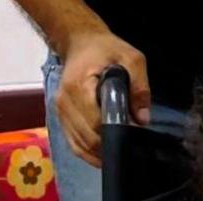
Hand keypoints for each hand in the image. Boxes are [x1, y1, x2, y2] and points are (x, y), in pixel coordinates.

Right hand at [57, 29, 151, 166]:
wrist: (81, 43)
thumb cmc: (106, 51)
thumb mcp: (132, 59)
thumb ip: (140, 87)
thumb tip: (142, 119)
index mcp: (79, 87)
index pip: (95, 122)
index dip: (114, 134)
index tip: (132, 137)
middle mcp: (65, 102)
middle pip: (87, 138)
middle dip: (110, 146)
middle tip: (130, 147)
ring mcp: (60, 112)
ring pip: (80, 145)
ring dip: (100, 154)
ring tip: (119, 153)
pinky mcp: (61, 118)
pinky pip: (74, 144)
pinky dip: (89, 153)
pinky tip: (104, 155)